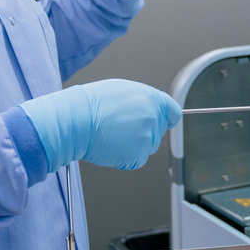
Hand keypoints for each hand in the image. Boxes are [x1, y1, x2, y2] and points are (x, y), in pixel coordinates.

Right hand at [19, 79, 181, 171]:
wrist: (76, 120)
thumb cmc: (91, 104)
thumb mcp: (122, 90)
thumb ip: (143, 100)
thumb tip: (151, 108)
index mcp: (152, 99)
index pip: (173, 113)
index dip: (165, 119)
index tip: (160, 123)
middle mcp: (153, 117)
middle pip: (158, 133)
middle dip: (144, 133)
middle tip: (121, 128)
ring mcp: (146, 137)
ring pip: (147, 147)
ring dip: (134, 145)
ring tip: (113, 135)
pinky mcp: (138, 155)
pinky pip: (137, 160)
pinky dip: (126, 157)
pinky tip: (111, 146)